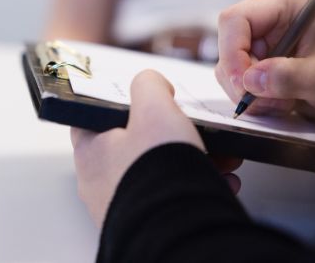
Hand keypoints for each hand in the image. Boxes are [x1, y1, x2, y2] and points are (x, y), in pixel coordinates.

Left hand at [71, 70, 209, 227]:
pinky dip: (197, 185)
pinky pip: (173, 196)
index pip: (96, 116)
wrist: (178, 230)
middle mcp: (100, 181)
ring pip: (160, 170)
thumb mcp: (154, 108)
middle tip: (197, 128)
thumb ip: (148, 85)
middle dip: (174, 133)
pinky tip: (222, 181)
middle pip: (137, 143)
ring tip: (223, 157)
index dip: (123, 103)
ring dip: (194, 159)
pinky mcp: (148, 222)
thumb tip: (150, 83)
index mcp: (90, 151)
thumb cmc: (157, 170)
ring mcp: (124, 204)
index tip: (148, 100)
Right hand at [215, 0, 314, 118]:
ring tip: (280, 101)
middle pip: (227, 46)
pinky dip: (251, 97)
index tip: (243, 83)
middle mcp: (264, 18)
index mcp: (284, 4)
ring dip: (247, 92)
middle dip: (242, 79)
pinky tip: (276, 100)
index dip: (232, 51)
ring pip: (227, 67)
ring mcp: (256, 40)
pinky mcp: (253, 60)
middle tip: (266, 99)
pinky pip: (236, 80)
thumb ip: (290, 77)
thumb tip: (250, 81)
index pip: (236, 19)